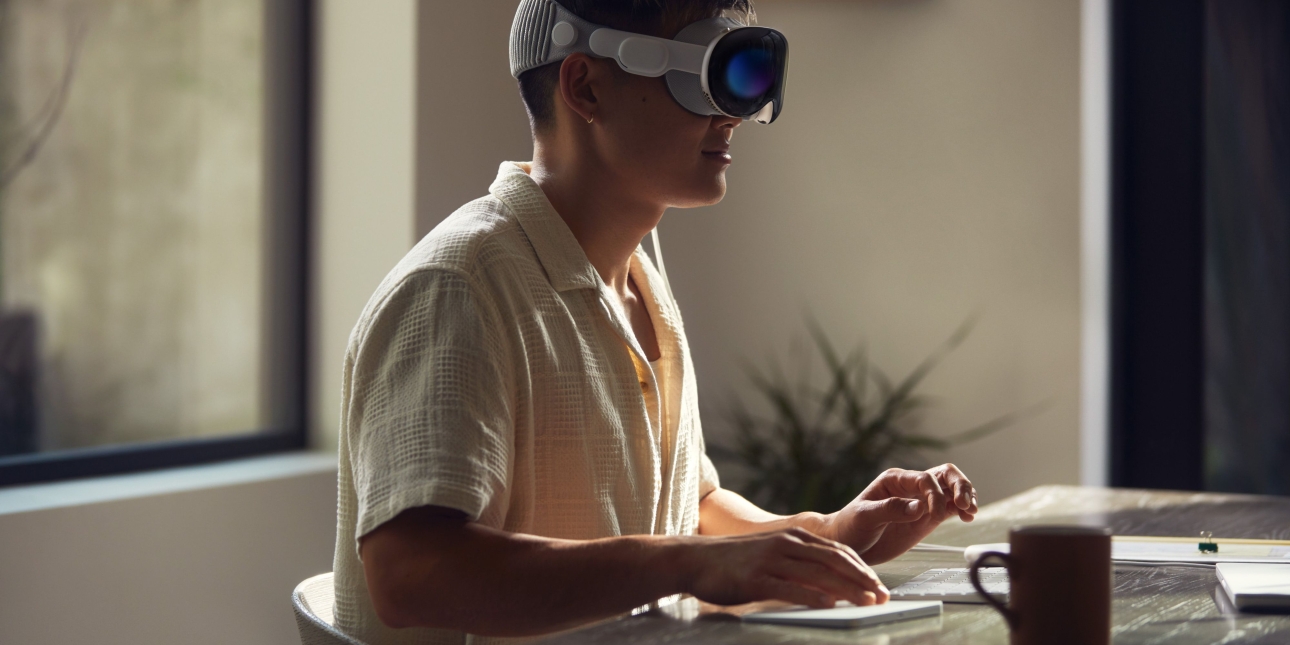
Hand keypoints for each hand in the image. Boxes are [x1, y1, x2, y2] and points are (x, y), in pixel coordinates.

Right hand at [677, 527, 889, 608]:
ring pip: (818, 573)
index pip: (837, 550)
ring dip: (847, 588)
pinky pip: (791, 587)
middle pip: (835, 559)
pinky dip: (813, 595)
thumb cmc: (735, 561)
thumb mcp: (772, 555)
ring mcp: (771, 560)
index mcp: (793, 536)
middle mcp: (786, 544)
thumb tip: (830, 587)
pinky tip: (830, 604)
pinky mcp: (756, 578)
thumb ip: (799, 566)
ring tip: (867, 601)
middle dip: (863, 579)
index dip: (862, 568)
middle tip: (883, 596)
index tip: (880, 585)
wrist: (694, 559)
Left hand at [818, 464, 977, 563]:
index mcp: (895, 480)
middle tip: (965, 504)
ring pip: (951, 490)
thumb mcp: (864, 517)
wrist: (848, 546)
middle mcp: (910, 487)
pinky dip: (961, 510)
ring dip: (965, 496)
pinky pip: (949, 509)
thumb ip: (891, 509)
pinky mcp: (926, 518)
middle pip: (944, 476)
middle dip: (959, 486)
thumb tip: (919, 507)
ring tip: (970, 511)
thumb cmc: (850, 527)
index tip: (933, 514)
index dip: (934, 494)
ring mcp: (920, 502)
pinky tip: (968, 517)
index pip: (924, 478)